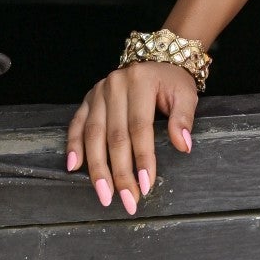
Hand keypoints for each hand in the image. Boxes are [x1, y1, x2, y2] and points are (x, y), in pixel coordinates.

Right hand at [65, 61, 197, 212]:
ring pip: (93, 135)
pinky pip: (77, 124)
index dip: (142, 158)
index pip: (139, 127)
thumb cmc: (172, 82)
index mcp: (140, 82)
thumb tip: (183, 146)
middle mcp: (115, 85)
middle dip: (120, 173)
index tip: (145, 185)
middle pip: (114, 136)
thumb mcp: (185, 94)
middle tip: (127, 200)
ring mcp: (98, 92)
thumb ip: (183, 119)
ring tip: (104, 194)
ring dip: (97, 168)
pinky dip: (73, 145)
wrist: (156, 59)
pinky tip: (74, 167)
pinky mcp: (88, 99)